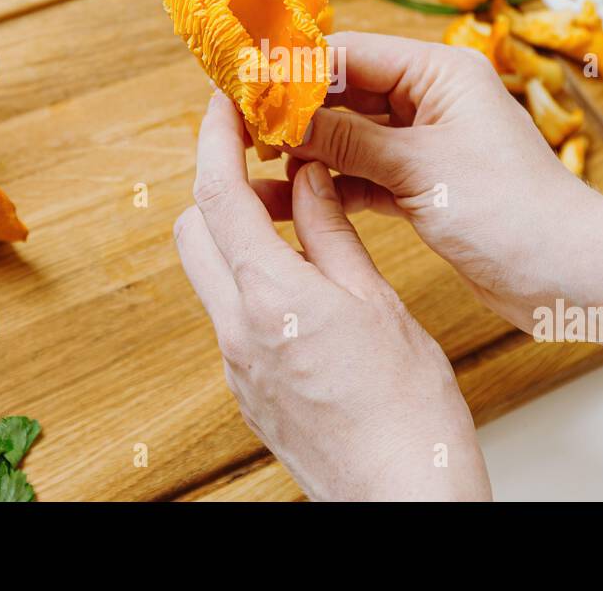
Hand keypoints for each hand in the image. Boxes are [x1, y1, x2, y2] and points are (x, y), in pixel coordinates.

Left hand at [174, 91, 490, 500]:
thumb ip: (331, 234)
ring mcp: (237, 367)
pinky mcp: (249, 393)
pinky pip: (233, 316)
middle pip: (194, 232)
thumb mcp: (378, 303)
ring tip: (294, 217)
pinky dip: (253, 281)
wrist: (403, 500)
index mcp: (270, 298)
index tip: (222, 102)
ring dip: (236, 235)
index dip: (213, 139)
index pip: (217, 196)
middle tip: (260, 157)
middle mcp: (236, 332)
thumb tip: (306, 177)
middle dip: (216, 185)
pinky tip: (303, 282)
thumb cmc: (408, 411)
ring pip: (211, 276)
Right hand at [260, 31, 602, 327]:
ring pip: (352, 137)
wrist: (567, 275)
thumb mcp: (419, 168)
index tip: (246, 86)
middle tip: (241, 130)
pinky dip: (332, 184)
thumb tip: (283, 117)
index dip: (296, 70)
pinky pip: (365, 174)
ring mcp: (429, 143)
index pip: (352, 54)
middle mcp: (433, 100)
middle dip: (296, 112)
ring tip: (256, 166)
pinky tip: (291, 197)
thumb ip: (347, 139)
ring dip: (308, 151)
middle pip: (347, 93)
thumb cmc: (511, 212)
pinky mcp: (425, 185)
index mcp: (441, 73)